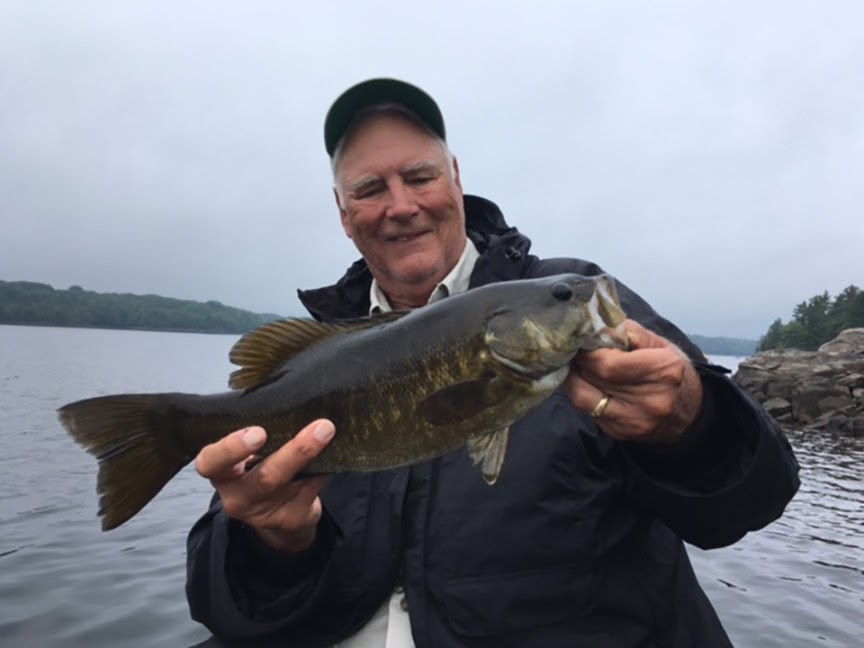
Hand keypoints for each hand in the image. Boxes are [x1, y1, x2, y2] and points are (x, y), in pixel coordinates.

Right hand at [194, 419, 335, 551]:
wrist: (277, 511)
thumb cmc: (260, 467)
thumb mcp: (249, 453)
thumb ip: (260, 432)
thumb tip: (293, 401)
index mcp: (221, 473)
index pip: (210, 463)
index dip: (230, 449)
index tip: (258, 432)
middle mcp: (237, 496)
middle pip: (263, 477)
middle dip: (292, 452)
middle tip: (318, 427)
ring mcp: (263, 513)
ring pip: (291, 483)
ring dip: (311, 455)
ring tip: (327, 430)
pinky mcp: (290, 519)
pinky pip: (311, 490)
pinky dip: (323, 468)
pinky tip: (333, 452)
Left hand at [565, 320, 702, 442]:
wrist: (689, 415)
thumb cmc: (672, 373)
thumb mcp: (661, 345)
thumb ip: (630, 332)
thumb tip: (598, 327)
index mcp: (664, 371)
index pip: (609, 364)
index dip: (588, 352)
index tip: (581, 342)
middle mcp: (651, 399)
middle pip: (595, 379)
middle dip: (578, 363)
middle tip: (573, 351)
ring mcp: (634, 421)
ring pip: (583, 398)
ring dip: (573, 379)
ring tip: (574, 366)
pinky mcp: (620, 433)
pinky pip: (588, 411)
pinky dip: (582, 393)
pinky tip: (585, 383)